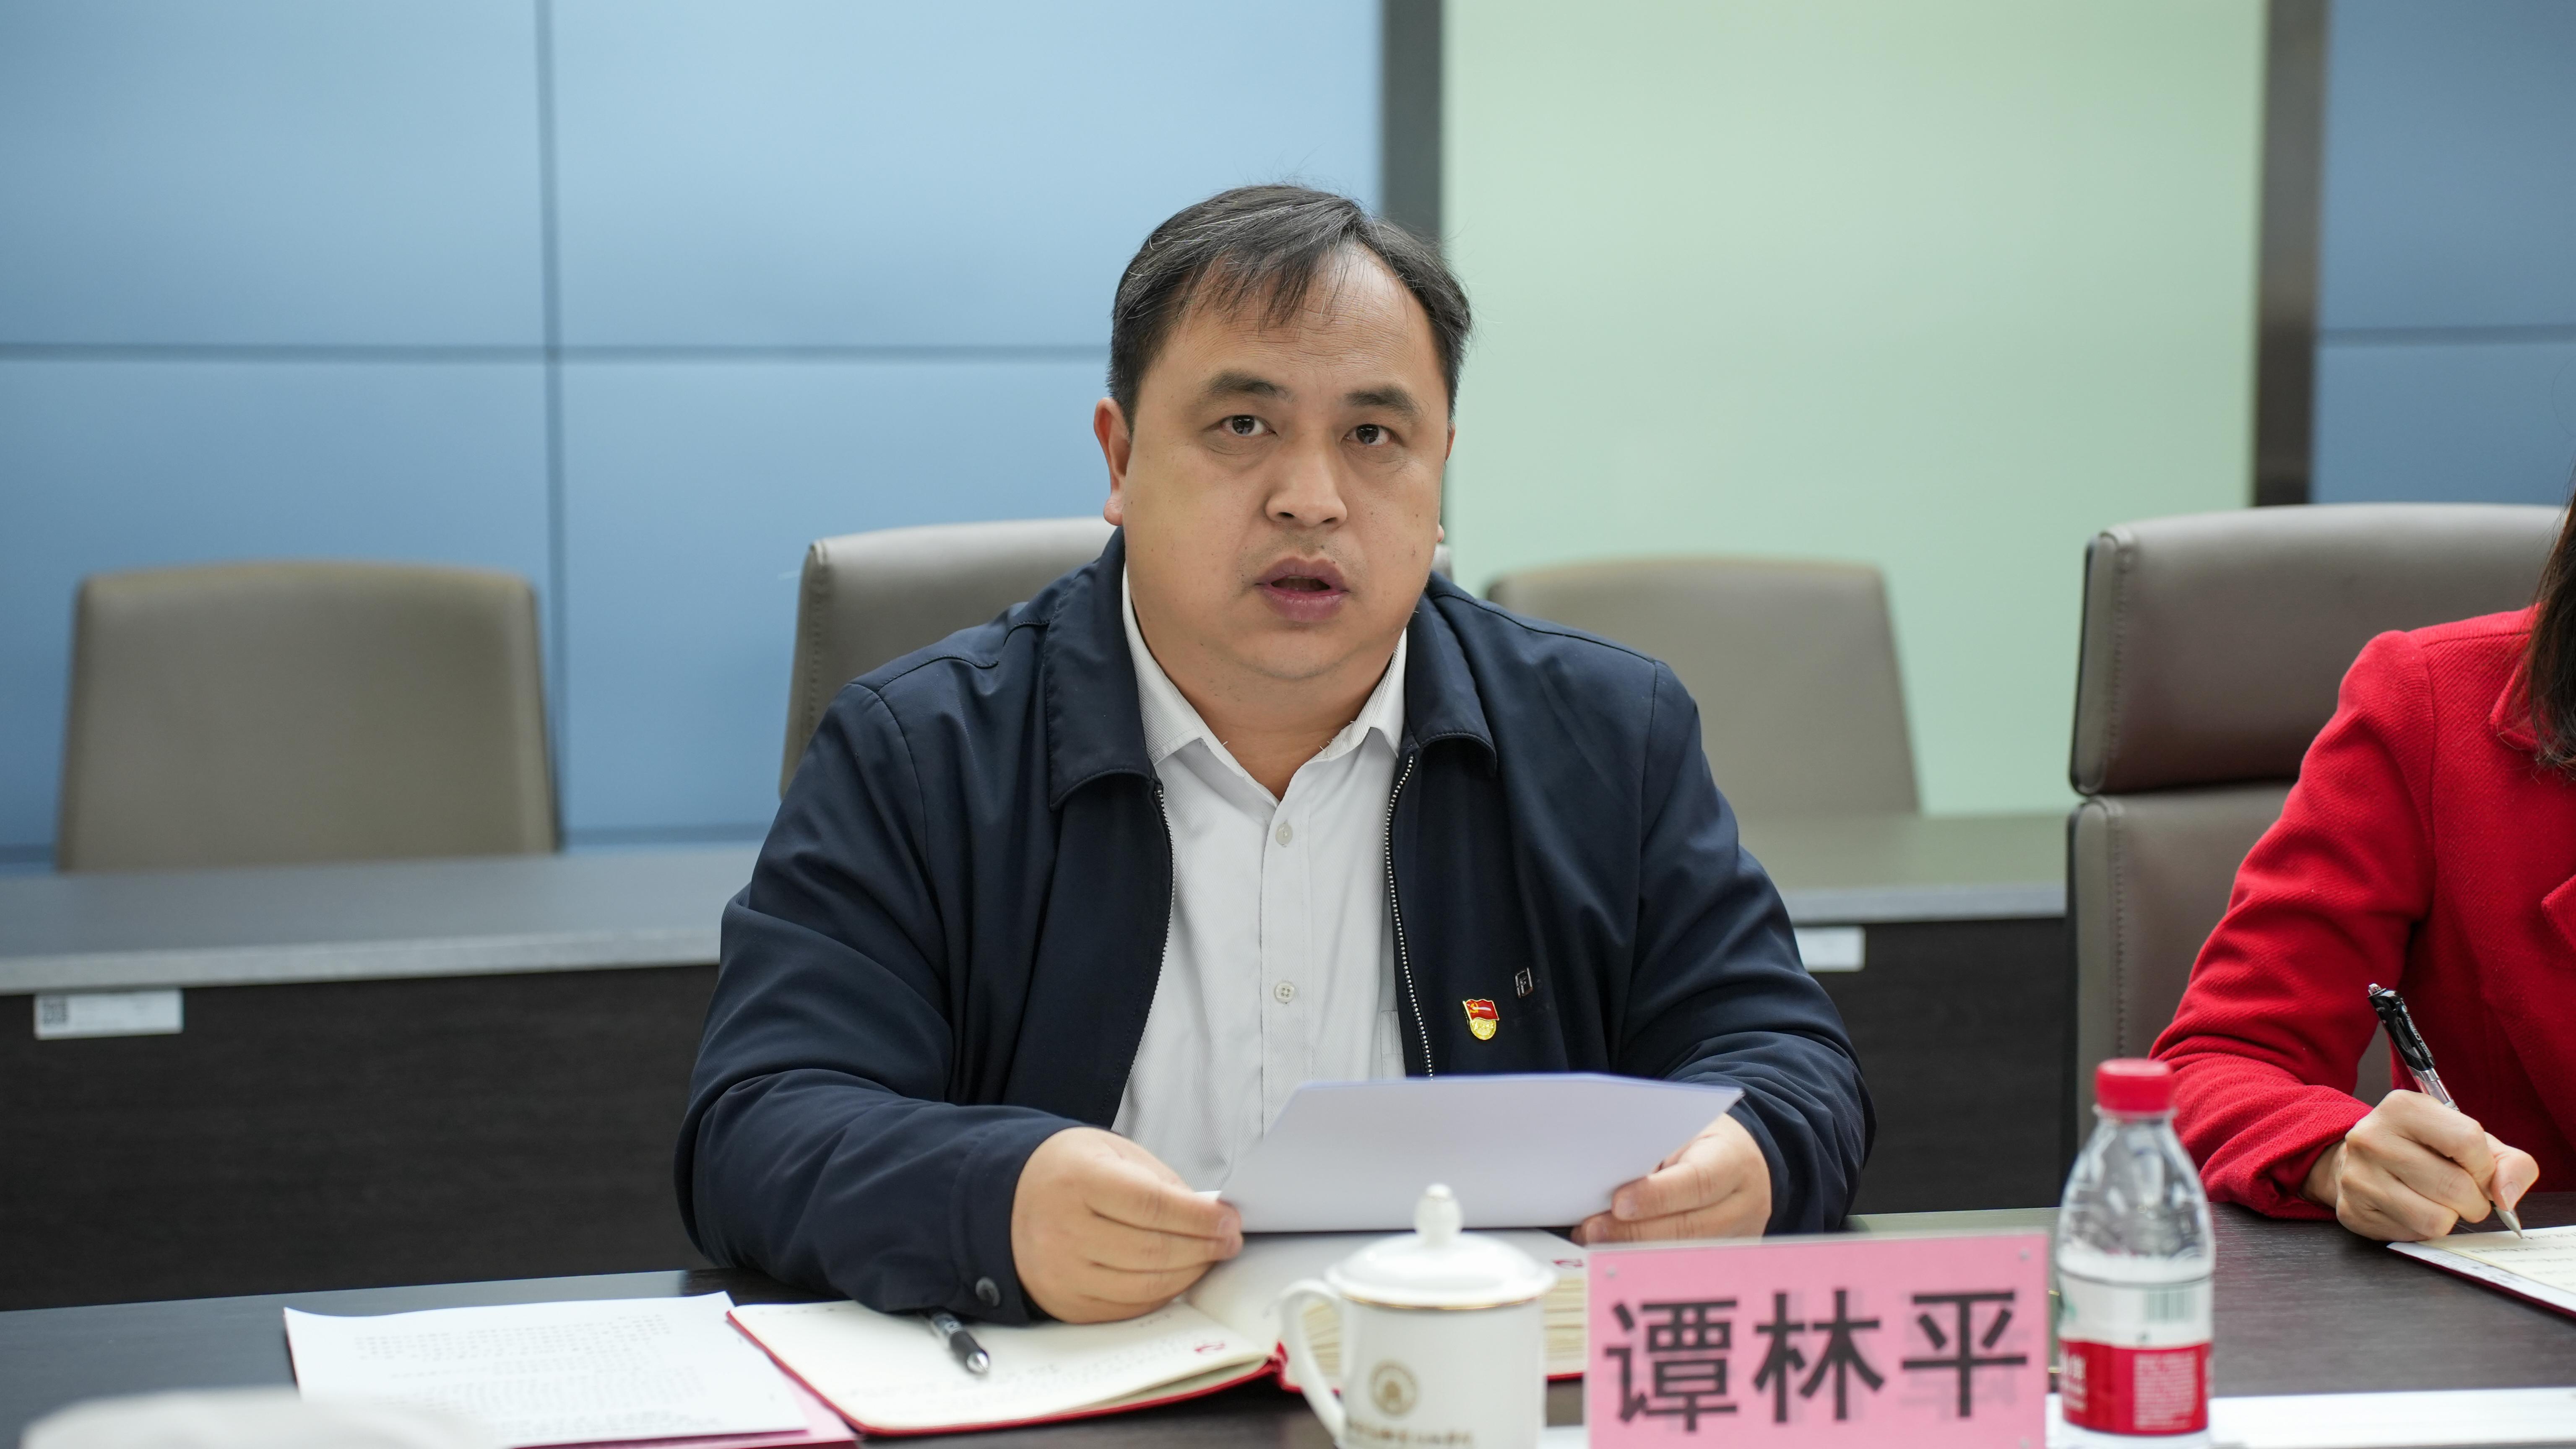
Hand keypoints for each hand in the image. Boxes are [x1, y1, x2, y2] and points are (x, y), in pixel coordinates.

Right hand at [1010, 1127, 1241, 1321]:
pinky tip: (1178, 1277)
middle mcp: (1064, 1230)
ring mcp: (1062, 1272)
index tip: (1229, 1220)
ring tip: (1209, 1258)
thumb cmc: (1068, 1171)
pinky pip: (1127, 1308)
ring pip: (1144, 1286)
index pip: (1152, 1205)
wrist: (1008, 1200)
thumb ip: (1158, 1182)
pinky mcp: (1065, 1303)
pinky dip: (1161, 1295)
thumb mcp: (1111, 1152)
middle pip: (1152, 1250)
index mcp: (1078, 1181)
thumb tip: (1207, 1217)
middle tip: (1229, 1241)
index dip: (1199, 1217)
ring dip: (1189, 1275)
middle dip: (1203, 1248)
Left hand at [1574, 1111, 1770, 1244]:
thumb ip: (1654, 1155)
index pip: (1699, 1182)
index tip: (1619, 1203)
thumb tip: (1606, 1185)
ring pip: (1683, 1255)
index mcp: (1734, 1162)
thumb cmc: (1702, 1143)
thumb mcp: (1684, 1133)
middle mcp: (1744, 1206)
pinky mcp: (1727, 1261)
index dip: (1658, 1196)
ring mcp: (1739, 1239)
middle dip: (1634, 1232)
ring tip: (1596, 1243)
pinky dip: (1645, 1262)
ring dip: (1633, 1252)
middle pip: (1689, 1228)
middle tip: (1593, 1230)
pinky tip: (1615, 1255)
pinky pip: (1683, 1267)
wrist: (1741, 1161)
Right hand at [2302, 1090, 2538, 1240]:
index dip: (2486, 1167)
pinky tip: (2412, 1209)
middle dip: (2474, 1201)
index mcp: (2403, 1107)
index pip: (2467, 1141)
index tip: (2478, 1171)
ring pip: (2436, 1219)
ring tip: (2437, 1202)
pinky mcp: (2353, 1210)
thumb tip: (2507, 1198)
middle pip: (2456, 1187)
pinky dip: (2424, 1229)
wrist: (2362, 1161)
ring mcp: (2358, 1175)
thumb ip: (2509, 1163)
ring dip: (2450, 1218)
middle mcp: (2372, 1137)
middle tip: (2462, 1193)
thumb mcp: (2471, 1140)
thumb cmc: (2426, 1150)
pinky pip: (2414, 1235)